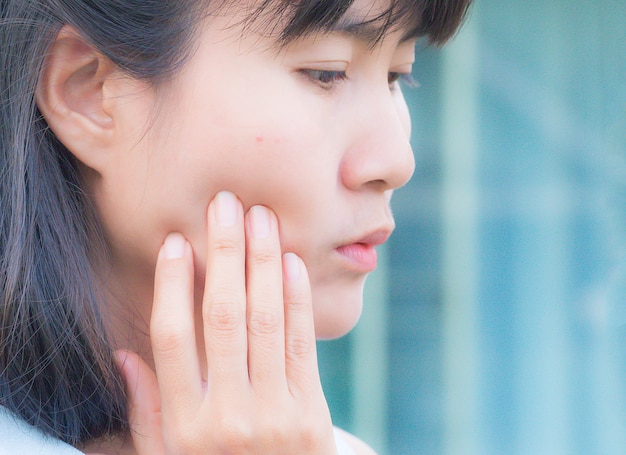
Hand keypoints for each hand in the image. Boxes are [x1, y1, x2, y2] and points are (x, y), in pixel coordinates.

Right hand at [116, 192, 336, 453]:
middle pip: (223, 317)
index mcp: (185, 424)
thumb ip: (146, 409)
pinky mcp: (312, 412)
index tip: (178, 243)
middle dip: (224, 254)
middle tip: (225, 205)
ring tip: (260, 218)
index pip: (172, 339)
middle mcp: (229, 415)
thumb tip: (125, 352)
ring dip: (263, 263)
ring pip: (266, 322)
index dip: (174, 285)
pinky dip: (297, 299)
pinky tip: (291, 262)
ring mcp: (275, 413)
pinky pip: (302, 345)